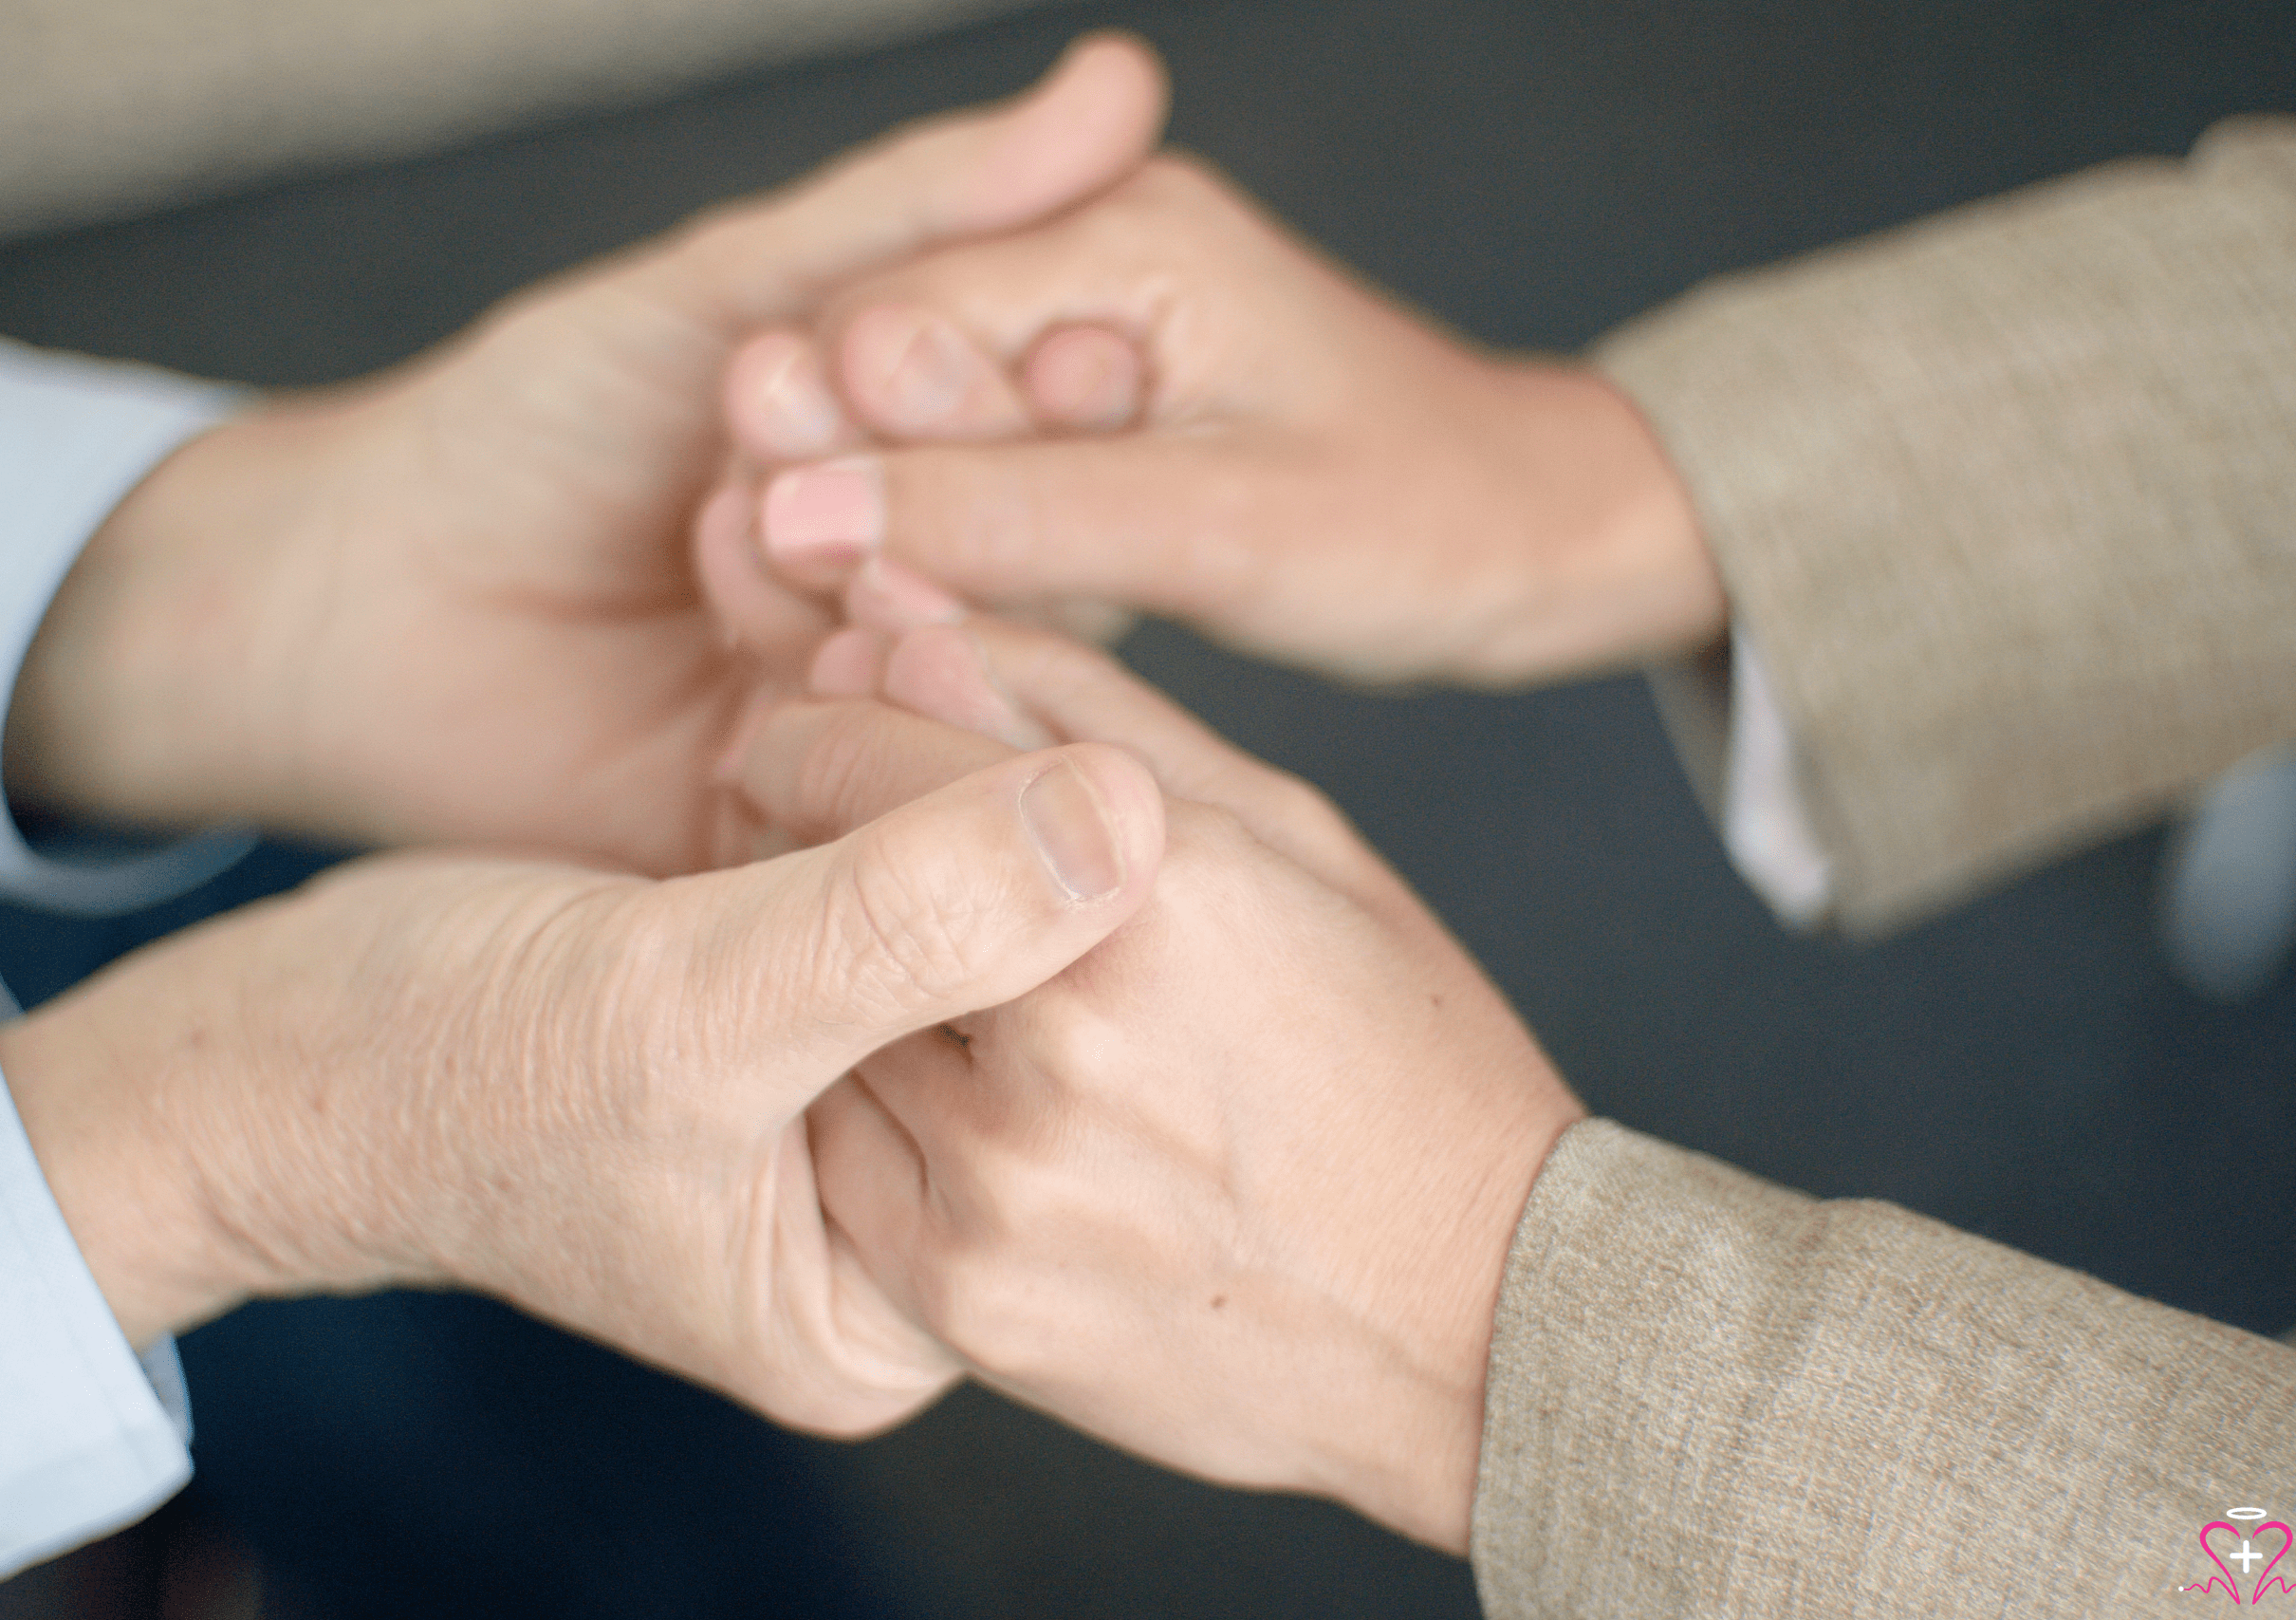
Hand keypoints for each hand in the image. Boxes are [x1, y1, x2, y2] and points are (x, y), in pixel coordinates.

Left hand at [0, 34, 1166, 873]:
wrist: (355, 604)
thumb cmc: (531, 424)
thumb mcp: (726, 295)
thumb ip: (913, 212)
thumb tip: (1118, 82)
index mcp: (945, 462)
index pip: (1076, 430)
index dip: (1069, 391)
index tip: (1072, 353)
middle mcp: (941, 594)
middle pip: (1046, 556)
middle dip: (956, 482)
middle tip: (812, 417)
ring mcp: (890, 717)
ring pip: (973, 667)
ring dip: (875, 582)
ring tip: (744, 523)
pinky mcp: (828, 840)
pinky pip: (893, 790)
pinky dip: (837, 704)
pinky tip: (749, 643)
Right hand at [0, 739, 1163, 1435]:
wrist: (285, 1040)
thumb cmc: (443, 1072)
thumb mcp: (680, 1008)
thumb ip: (901, 927)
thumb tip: (1130, 823)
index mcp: (910, 1289)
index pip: (1083, 1082)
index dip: (1079, 882)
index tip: (1014, 717)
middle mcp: (927, 1194)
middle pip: (1061, 976)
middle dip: (1004, 789)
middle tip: (912, 652)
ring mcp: (886, 1084)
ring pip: (1004, 886)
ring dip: (947, 736)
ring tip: (858, 645)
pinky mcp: (844, 983)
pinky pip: (930, 845)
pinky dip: (895, 734)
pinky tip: (846, 650)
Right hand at [730, 155, 1724, 687]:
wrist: (1532, 543)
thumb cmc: (1425, 521)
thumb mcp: (1219, 529)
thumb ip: (1008, 515)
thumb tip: (808, 516)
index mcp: (1124, 233)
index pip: (894, 331)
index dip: (835, 457)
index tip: (806, 577)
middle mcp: (1089, 253)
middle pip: (886, 376)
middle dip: (853, 499)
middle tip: (832, 623)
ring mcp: (1086, 329)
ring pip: (918, 436)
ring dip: (897, 539)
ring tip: (880, 641)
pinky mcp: (1093, 412)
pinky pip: (977, 477)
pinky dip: (957, 553)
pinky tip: (942, 627)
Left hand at [740, 615, 1585, 1545]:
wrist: (1474, 1322)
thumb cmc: (1402, 1052)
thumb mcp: (1289, 836)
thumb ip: (1084, 710)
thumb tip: (900, 627)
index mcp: (1153, 885)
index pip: (868, 751)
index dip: (825, 726)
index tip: (824, 731)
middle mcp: (1064, 1035)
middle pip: (821, 888)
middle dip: (825, 850)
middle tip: (876, 860)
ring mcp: (1004, 1183)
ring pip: (822, 1029)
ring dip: (848, 993)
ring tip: (953, 999)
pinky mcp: (966, 1297)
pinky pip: (841, 1166)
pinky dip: (874, 1121)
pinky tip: (978, 1116)